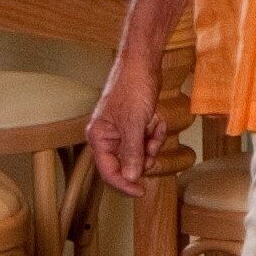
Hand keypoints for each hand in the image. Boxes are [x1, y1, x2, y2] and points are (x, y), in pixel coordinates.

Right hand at [85, 48, 166, 200]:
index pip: (108, 171)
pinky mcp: (132, 125)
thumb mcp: (134, 124)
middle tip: (151, 143)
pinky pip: (144, 140)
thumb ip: (132, 152)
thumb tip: (132, 177)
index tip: (141, 191)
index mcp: (99, 137)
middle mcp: (106, 136)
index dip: (125, 184)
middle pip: (125, 163)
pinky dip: (153, 134)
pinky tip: (156, 121)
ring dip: (151, 144)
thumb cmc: (132, 88)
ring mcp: (120, 131)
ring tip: (154, 126)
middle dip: (143, 156)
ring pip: (138, 153)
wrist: (142, 64)